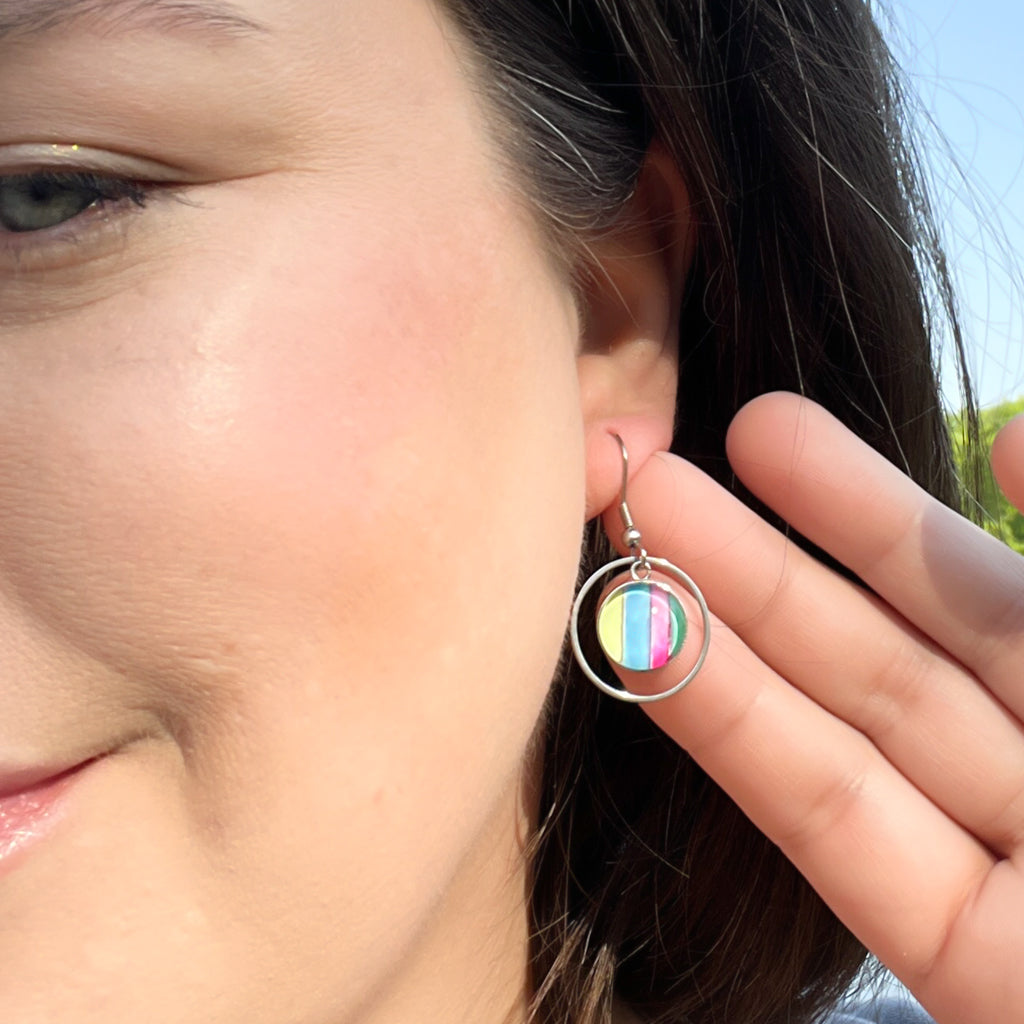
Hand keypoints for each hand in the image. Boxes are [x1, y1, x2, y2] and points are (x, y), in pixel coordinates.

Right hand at [604, 392, 1023, 1023]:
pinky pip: (840, 843)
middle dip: (761, 563)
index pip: (981, 594)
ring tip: (625, 557)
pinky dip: (742, 745)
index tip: (770, 440)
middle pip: (889, 655)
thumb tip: (1023, 440)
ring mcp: (1016, 884)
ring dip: (719, 644)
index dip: (865, 513)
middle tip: (650, 479)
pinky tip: (665, 657)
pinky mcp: (964, 972)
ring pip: (841, 738)